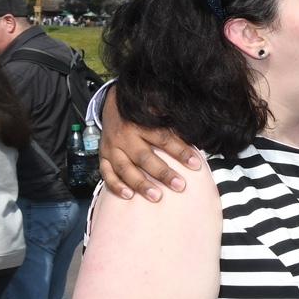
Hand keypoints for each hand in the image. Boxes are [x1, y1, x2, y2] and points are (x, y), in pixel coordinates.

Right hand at [99, 85, 198, 201]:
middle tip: (179, 185)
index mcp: (141, 122)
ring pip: (125, 169)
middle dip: (163, 173)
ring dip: (141, 184)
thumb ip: (171, 120)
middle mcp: (125, 136)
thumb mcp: (156, 108)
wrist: (113, 102)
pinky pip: (107, 173)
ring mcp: (112, 147)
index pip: (164, 139)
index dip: (180, 152)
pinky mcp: (103, 155)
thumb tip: (195, 130)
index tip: (195, 164)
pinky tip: (128, 195)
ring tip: (156, 196)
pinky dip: (116, 185)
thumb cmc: (141, 109)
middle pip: (145, 157)